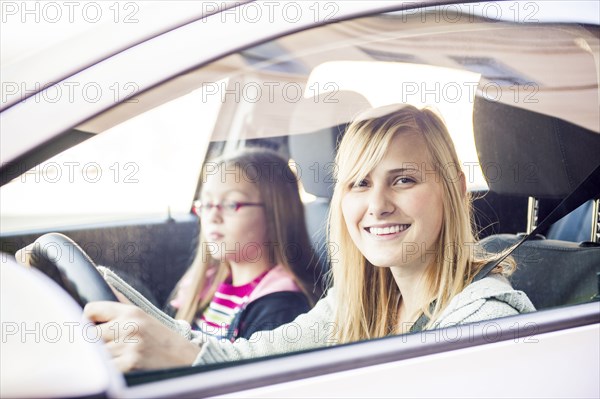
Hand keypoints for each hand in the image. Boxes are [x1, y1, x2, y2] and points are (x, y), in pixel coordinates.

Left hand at [83, 301, 200, 371]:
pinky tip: (124, 368)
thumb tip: (102, 278)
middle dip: (97, 343)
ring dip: (104, 359)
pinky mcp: (129, 366)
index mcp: (131, 313)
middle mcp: (129, 327)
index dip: (89, 320)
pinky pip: (105, 370)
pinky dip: (111, 371)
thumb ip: (120, 304)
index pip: (91, 310)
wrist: (186, 360)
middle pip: (90, 335)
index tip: (96, 328)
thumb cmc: (162, 339)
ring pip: (97, 354)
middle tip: (110, 347)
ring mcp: (129, 347)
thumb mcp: (144, 317)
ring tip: (120, 358)